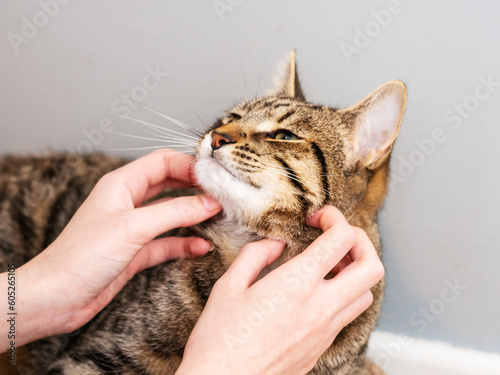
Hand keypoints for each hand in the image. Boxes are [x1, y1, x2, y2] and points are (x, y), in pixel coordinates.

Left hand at [3, 150, 220, 350]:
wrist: (56, 298)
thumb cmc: (82, 256)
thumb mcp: (133, 227)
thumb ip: (175, 212)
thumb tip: (210, 203)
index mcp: (121, 184)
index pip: (163, 161)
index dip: (190, 165)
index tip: (215, 178)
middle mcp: (127, 202)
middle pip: (170, 184)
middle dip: (196, 188)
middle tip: (222, 195)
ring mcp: (132, 227)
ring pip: (170, 213)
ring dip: (193, 216)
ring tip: (219, 218)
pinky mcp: (134, 252)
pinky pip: (166, 242)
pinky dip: (184, 243)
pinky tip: (202, 247)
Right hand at [177, 205, 383, 374]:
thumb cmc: (220, 339)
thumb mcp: (229, 285)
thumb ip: (257, 255)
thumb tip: (277, 244)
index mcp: (297, 284)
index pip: (342, 239)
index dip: (335, 217)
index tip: (319, 216)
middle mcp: (320, 307)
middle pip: (372, 266)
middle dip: (361, 241)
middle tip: (337, 236)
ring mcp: (326, 330)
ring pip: (367, 293)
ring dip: (355, 271)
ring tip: (330, 264)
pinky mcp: (323, 347)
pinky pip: (349, 315)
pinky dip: (344, 295)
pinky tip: (318, 292)